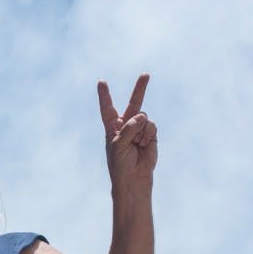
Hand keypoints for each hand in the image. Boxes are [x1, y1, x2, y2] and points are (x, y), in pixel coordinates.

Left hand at [98, 74, 157, 193]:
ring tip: (136, 144)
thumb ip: (128, 127)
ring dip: (140, 130)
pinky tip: (144, 145)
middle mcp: (126, 126)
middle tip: (146, 74)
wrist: (133, 179)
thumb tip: (142, 116)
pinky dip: (147, 134)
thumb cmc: (120, 164)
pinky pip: (151, 126)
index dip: (105, 95)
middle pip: (133, 103)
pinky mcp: (151, 135)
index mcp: (112, 127)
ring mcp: (140, 130)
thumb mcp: (118, 144)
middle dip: (140, 88)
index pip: (107, 108)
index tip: (101, 82)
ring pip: (143, 117)